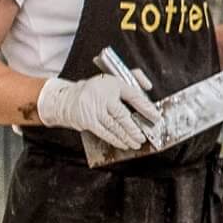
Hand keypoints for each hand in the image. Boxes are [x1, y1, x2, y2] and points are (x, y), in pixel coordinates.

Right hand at [37, 73, 162, 150]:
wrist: (67, 98)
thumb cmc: (95, 90)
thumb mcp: (113, 79)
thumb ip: (134, 78)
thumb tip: (148, 86)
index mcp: (112, 83)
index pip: (133, 96)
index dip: (146, 107)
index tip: (155, 117)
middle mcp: (102, 96)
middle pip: (122, 115)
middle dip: (134, 128)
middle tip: (143, 136)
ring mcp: (93, 109)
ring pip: (113, 126)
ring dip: (126, 137)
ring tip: (136, 143)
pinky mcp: (87, 120)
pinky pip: (104, 132)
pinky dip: (114, 140)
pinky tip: (123, 144)